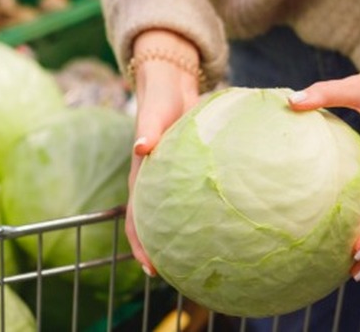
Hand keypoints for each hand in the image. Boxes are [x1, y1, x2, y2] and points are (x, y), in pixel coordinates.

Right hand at [127, 29, 200, 275]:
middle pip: (153, 223)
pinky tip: (223, 223)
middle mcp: (154, 180)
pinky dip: (200, 213)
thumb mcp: (153, 111)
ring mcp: (170, 177)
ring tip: (199, 259)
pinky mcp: (186, 170)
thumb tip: (141, 146)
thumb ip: (147, 126)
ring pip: (172, 214)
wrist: (171, 82)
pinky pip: (190, 198)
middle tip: (178, 276)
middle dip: (161, 251)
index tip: (151, 267)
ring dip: (179, 236)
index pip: (136, 216)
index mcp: (142, 174)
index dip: (140, 243)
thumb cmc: (159, 97)